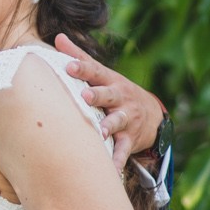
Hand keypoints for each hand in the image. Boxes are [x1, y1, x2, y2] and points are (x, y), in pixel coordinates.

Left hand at [55, 33, 164, 160]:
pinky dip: (117, 162)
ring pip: (118, 122)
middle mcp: (120, 98)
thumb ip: (79, 57)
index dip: (81, 68)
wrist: (152, 115)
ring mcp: (127, 118)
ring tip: (101, 133)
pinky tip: (110, 172)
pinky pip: (123, 152)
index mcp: (110, 81)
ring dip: (110, 127)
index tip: (68, 66)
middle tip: (85, 97)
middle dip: (98, 95)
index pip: (94, 72)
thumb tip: (57, 37)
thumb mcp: (102, 73)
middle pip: (109, 95)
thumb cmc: (116, 91)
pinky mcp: (130, 139)